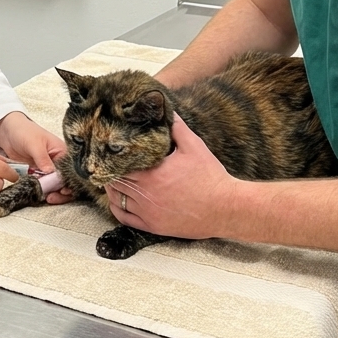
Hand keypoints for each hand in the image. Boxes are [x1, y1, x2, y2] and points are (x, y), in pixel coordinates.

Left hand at [0, 112, 69, 201]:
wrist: (7, 131)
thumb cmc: (23, 131)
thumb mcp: (34, 143)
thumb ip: (42, 158)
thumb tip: (51, 172)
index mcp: (62, 152)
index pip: (71, 171)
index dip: (69, 182)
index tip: (63, 190)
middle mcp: (58, 162)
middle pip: (66, 181)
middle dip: (62, 191)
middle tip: (52, 197)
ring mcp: (48, 170)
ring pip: (55, 186)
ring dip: (52, 193)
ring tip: (46, 198)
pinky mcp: (38, 175)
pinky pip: (43, 186)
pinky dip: (42, 192)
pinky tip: (39, 195)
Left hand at [104, 113, 236, 238]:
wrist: (226, 208)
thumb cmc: (210, 176)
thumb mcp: (194, 146)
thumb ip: (176, 128)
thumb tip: (167, 111)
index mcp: (152, 174)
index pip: (120, 164)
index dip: (114, 157)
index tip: (114, 150)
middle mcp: (146, 195)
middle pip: (115, 181)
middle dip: (112, 171)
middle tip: (110, 164)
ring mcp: (148, 213)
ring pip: (116, 199)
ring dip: (113, 189)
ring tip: (114, 179)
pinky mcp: (153, 226)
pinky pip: (124, 218)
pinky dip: (117, 208)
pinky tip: (117, 200)